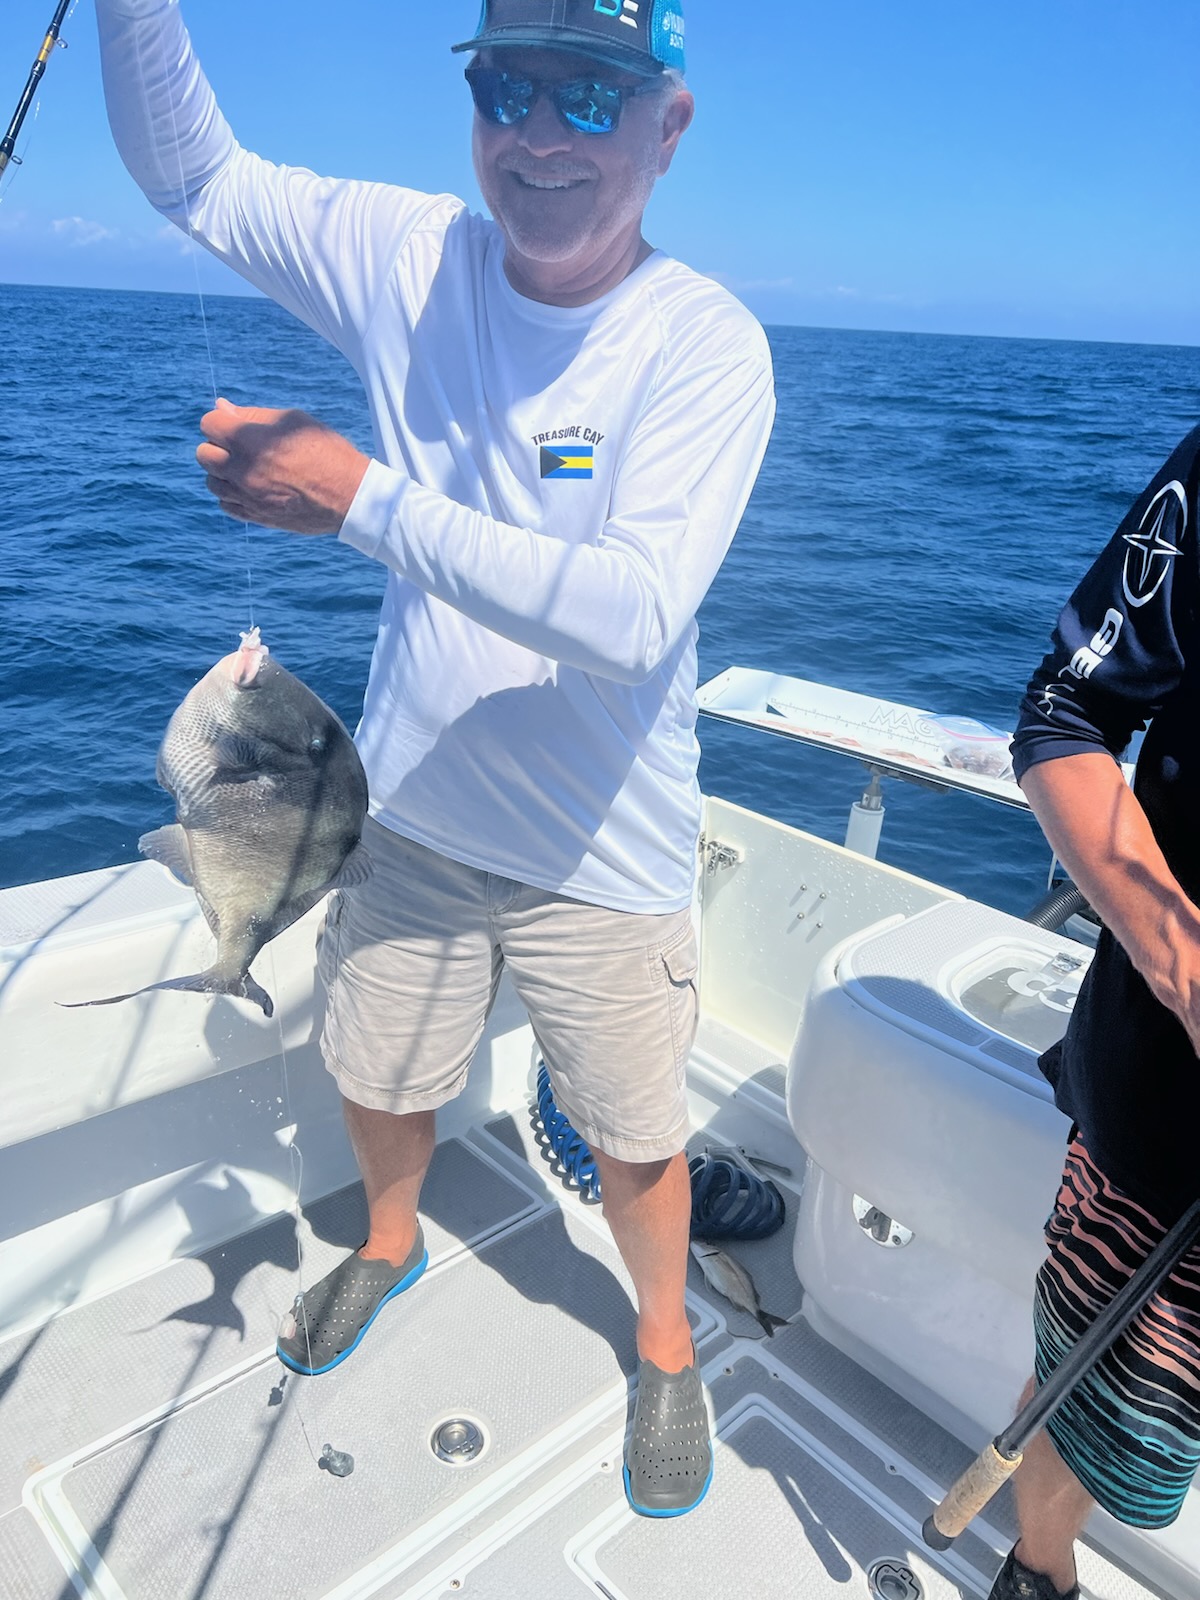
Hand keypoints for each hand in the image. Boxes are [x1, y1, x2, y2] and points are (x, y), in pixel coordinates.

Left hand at [196, 399, 369, 534]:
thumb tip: (222, 406)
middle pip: (203, 454)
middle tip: (243, 447)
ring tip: (248, 468)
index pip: (209, 424)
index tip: (237, 425)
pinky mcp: (256, 516)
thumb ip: (253, 414)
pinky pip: (226, 505)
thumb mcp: (293, 420)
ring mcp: (247, 496)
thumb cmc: (326, 451)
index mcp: (250, 441)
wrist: (350, 495)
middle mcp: (242, 470)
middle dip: (218, 446)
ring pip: (212, 482)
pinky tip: (251, 487)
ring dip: (223, 472)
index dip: (221, 421)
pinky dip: (232, 495)